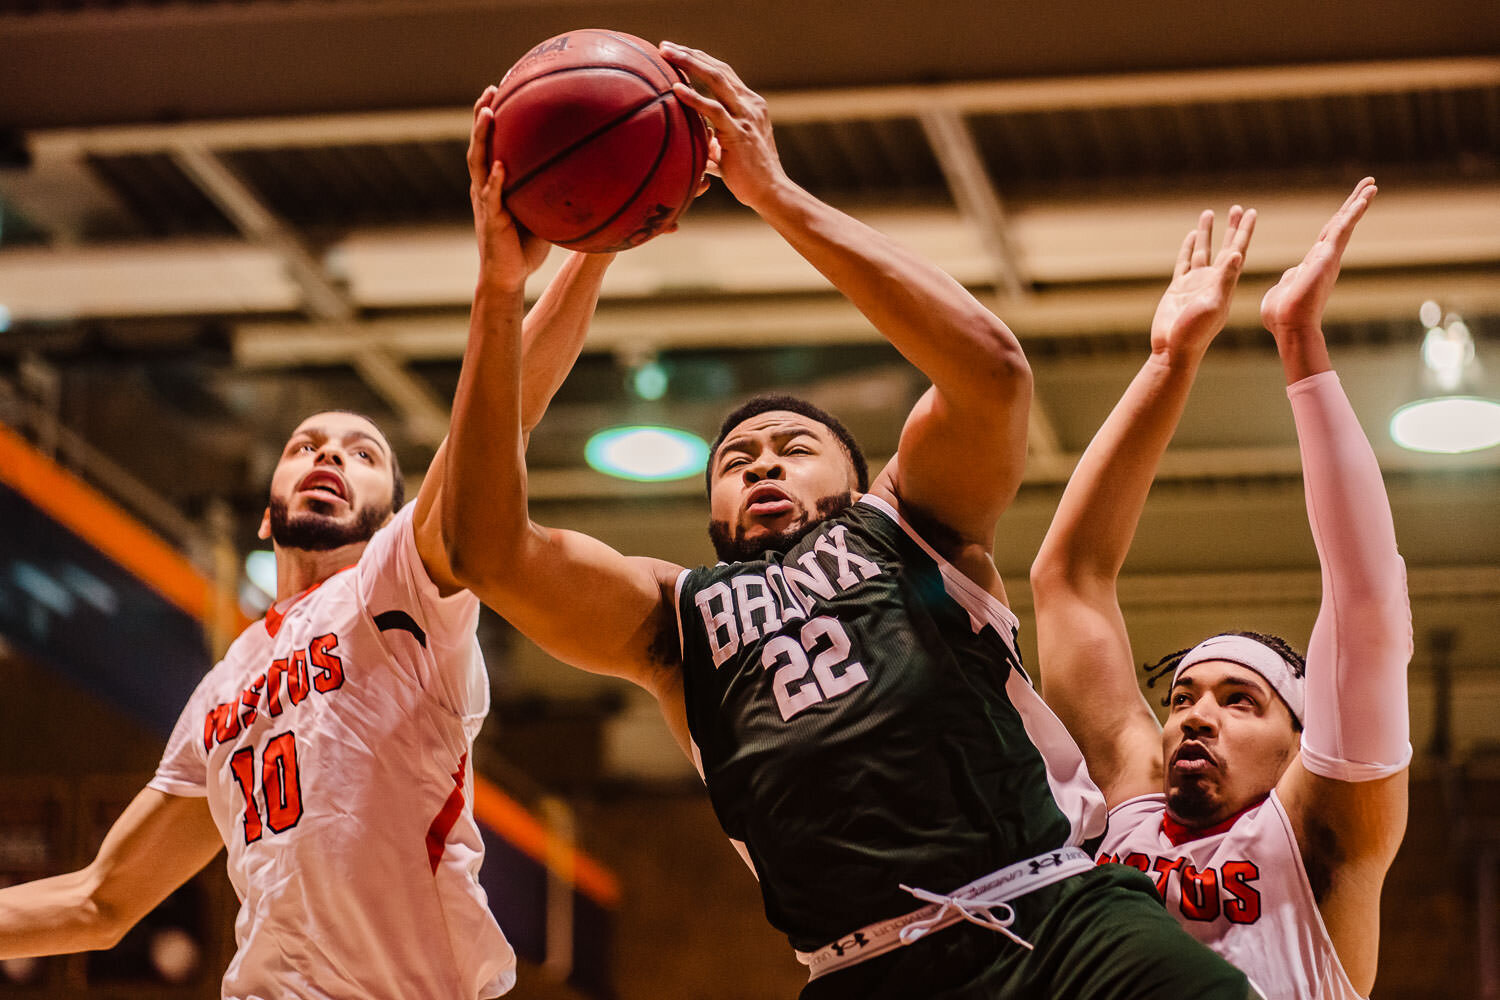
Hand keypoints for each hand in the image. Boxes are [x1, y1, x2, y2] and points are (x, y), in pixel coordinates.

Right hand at [467, 86, 549, 285]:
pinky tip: (500, 165)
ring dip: (481, 137)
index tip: (502, 90)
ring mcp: (485, 201)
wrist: (508, 275)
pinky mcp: (490, 219)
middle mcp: (485, 186)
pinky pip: (491, 196)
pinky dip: (494, 180)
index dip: (493, 118)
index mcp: (495, 182)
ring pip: (477, 162)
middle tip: (491, 89)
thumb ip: (554, 191)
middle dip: (481, 116)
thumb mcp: (543, 212)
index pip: (491, 143)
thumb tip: (588, 174)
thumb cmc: (526, 245)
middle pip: (479, 143)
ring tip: (487, 113)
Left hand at [659, 42, 789, 211]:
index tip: (677, 53)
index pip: (723, 73)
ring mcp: (746, 116)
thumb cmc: (747, 176)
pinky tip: (676, 90)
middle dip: (690, 54)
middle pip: (718, 69)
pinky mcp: (739, 132)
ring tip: (666, 55)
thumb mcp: (726, 151)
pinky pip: (714, 111)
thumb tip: (689, 138)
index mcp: (750, 104)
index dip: (700, 60)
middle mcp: (750, 104)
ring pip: (716, 79)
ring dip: (689, 63)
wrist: (770, 192)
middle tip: (665, 47)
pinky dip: (694, 98)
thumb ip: (711, 140)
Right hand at [1149, 205, 1255, 366]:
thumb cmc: (1195, 332)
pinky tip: (1191, 237)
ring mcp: (1195, 284)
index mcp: (1225, 283)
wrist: (1174, 350)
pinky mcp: (1178, 288)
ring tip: (1209, 213)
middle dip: (1231, 227)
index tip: (1251, 212)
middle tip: (1237, 207)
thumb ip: (1225, 279)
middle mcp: (1213, 281)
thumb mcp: (1214, 304)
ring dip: (1208, 233)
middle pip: (1225, 247)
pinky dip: (1188, 248)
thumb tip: (1238, 254)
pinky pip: (1184, 262)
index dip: (1244, 231)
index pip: (1238, 250)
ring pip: (1203, 251)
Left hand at [1260, 177, 1375, 344]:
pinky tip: (1363, 198)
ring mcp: (1328, 258)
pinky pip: (1342, 230)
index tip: (1350, 203)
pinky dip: (1353, 213)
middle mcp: (1325, 258)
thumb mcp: (1283, 289)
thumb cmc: (1281, 315)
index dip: (1339, 218)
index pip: (1328, 234)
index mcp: (1314, 263)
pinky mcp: (1327, 258)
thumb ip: (1290, 279)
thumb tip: (1292, 275)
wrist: (1287, 326)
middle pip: (1341, 224)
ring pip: (1345, 224)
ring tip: (1371, 185)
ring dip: (1358, 203)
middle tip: (1369, 185)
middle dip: (1355, 203)